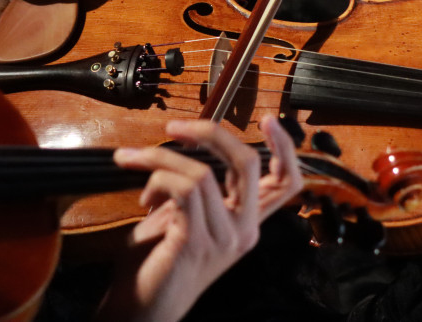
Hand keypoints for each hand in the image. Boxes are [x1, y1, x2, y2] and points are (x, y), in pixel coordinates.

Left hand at [95, 115, 302, 321]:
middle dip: (211, 133)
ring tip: (135, 164)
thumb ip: (194, 186)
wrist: (140, 308)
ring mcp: (224, 239)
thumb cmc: (157, 262)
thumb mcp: (183, 216)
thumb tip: (185, 146)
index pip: (287, 183)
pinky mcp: (197, 243)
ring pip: (203, 171)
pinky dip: (156, 180)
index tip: (268, 118)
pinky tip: (143, 199)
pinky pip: (183, 189)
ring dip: (160, 158)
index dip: (284, 148)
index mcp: (247, 222)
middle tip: (174, 127)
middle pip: (249, 164)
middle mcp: (244, 231)